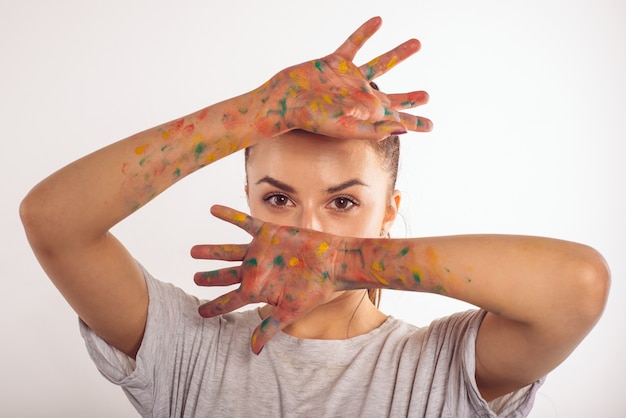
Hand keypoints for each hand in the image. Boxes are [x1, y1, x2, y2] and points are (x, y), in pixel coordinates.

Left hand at [191, 205, 344, 353]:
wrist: (332, 263)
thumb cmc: (314, 290)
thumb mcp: (289, 312)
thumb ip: (269, 328)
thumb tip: (253, 351)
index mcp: (257, 290)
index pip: (229, 301)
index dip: (214, 307)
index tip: (200, 313)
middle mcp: (255, 270)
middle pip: (225, 275)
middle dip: (209, 277)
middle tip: (194, 279)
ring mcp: (259, 251)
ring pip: (228, 251)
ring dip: (211, 250)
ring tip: (193, 250)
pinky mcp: (267, 233)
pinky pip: (244, 222)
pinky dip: (228, 216)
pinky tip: (213, 210)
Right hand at [255, 16, 431, 139]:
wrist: (285, 100)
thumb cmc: (311, 118)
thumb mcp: (344, 125)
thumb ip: (373, 127)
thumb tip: (401, 128)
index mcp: (366, 115)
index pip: (396, 120)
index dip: (414, 123)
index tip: (431, 126)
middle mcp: (361, 96)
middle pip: (392, 97)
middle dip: (409, 98)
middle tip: (426, 96)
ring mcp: (349, 79)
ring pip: (381, 64)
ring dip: (399, 54)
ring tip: (417, 43)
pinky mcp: (335, 63)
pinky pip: (355, 44)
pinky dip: (366, 32)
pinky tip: (378, 21)